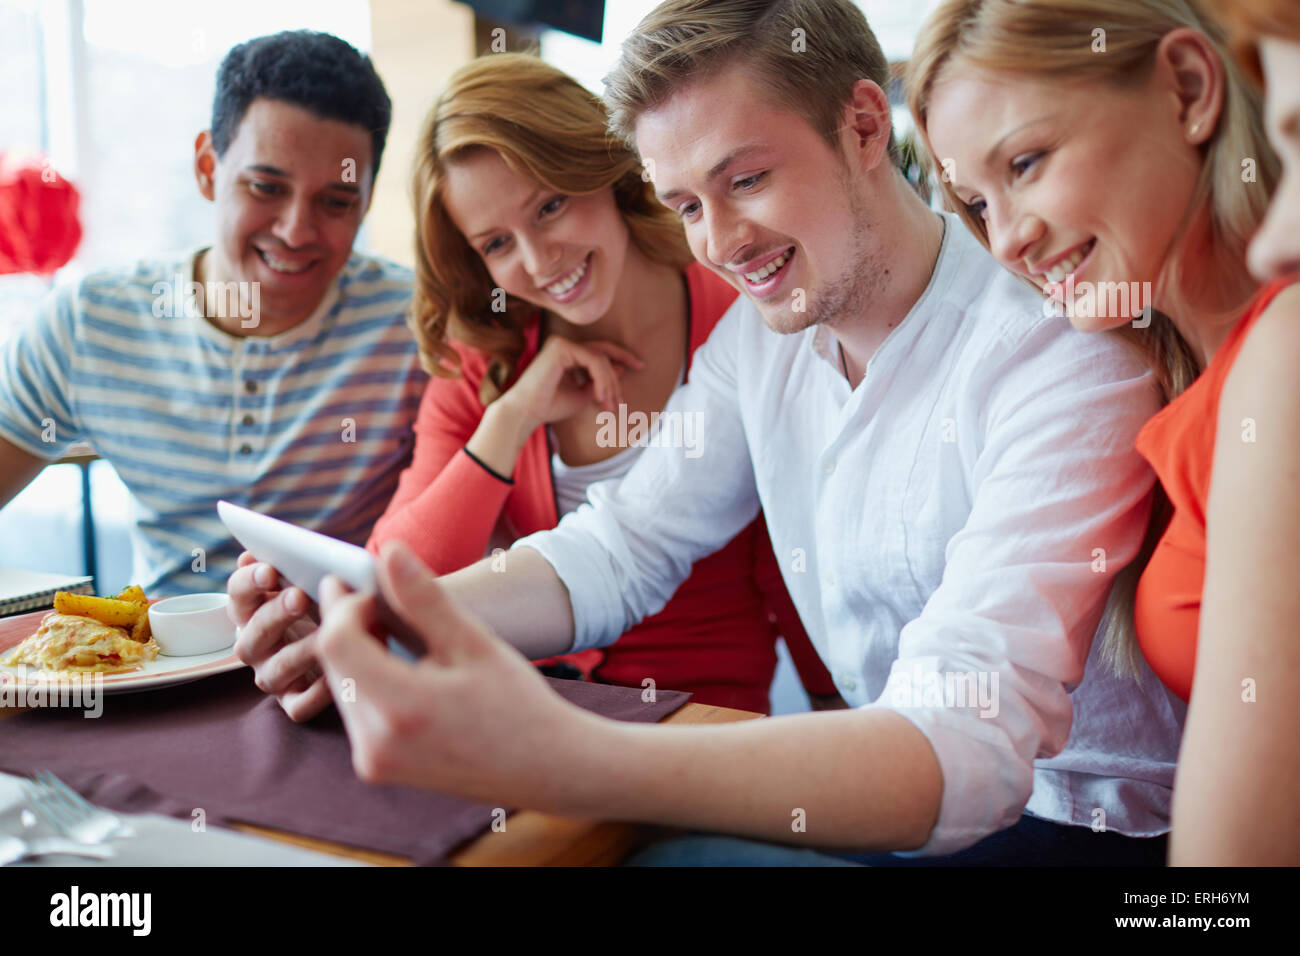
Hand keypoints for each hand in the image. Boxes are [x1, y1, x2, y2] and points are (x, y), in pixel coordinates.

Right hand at [227, 551, 330, 720]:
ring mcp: (272, 677)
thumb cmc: (331, 601)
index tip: (270, 569)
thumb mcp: (318, 579)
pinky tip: (339, 674)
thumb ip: (299, 565)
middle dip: (275, 614)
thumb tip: (270, 558)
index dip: (248, 581)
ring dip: (299, 651)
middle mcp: (256, 646)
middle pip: (251, 634)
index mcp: (254, 610)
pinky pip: (299, 705)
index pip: (237, 594)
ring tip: (327, 635)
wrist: (358, 642)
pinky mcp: (295, 704)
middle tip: (299, 596)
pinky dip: (318, 692)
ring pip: (273, 672)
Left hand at [314, 540, 592, 806]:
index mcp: (401, 709)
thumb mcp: (474, 642)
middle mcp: (376, 743)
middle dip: (345, 624)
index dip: (346, 607)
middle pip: (333, 665)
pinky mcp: (378, 767)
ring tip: (386, 624)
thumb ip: (425, 598)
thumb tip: (388, 551)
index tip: (372, 588)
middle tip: (366, 590)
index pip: (337, 644)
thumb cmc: (517, 703)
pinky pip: (354, 710)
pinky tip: (394, 660)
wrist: (544, 768)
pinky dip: (365, 678)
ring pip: (340, 687)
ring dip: (354, 651)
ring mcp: (373, 761)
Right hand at [497, 334, 643, 430]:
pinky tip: (601, 397)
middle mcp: (563, 344)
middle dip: (620, 372)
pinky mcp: (561, 347)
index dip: (621, 357)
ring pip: (600, 359)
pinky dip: (602, 379)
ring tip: (610, 406)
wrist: (526, 413)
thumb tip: (620, 369)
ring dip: (610, 384)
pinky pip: (593, 360)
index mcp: (567, 353)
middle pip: (603, 353)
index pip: (600, 352)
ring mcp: (561, 343)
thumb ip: (599, 382)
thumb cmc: (550, 406)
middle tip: (626, 395)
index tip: (639, 367)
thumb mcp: (583, 394)